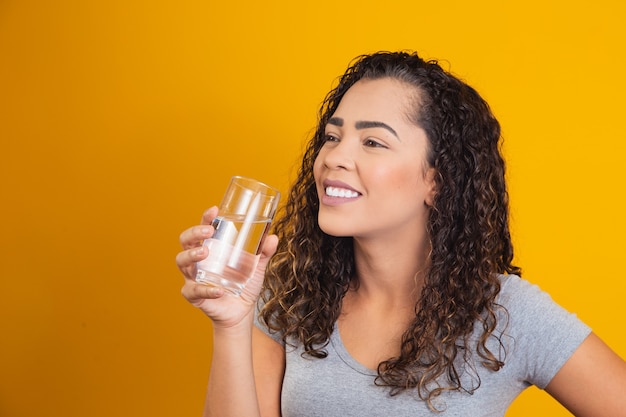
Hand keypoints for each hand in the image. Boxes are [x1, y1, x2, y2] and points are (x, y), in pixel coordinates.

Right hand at [176, 206, 278, 328]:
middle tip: (208, 231)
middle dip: (194, 233)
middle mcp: (198, 260)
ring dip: (191, 255)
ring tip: (204, 253)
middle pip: (186, 241)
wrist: (241, 312)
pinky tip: (219, 290)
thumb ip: (263, 252)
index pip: (203, 229)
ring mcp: (193, 277)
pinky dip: (206, 290)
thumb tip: (273, 237)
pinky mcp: (195, 295)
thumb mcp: (256, 267)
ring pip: (182, 262)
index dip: (205, 218)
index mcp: (212, 248)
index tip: (214, 210)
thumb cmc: (244, 284)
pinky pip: (193, 291)